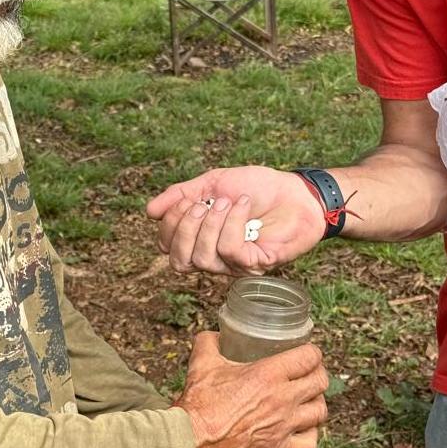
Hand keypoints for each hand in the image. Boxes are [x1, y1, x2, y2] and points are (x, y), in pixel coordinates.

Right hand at [146, 166, 324, 274]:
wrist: (296, 192)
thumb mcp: (213, 182)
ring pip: (203, 258)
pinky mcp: (254, 265)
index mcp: (199, 237)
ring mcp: (233, 264)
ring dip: (212, 224)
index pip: (167, 246)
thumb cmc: (258, 188)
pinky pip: (230, 251)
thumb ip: (181, 194)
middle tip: (203, 204)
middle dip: (185, 228)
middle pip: (179, 261)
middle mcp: (213, 256)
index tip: (186, 201)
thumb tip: (150, 211)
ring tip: (228, 202)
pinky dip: (233, 223)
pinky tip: (244, 207)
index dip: (170, 224)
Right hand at [176, 332, 327, 447]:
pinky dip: (310, 436)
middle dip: (318, 375)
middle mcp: (282, 399)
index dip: (312, 353)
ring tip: (308, 401)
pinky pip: (309, 444)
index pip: (309, 357)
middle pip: (320, 382)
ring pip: (320, 412)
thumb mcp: (202, 363)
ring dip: (317, 404)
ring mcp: (283, 425)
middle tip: (309, 374)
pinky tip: (302, 430)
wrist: (191, 441)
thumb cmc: (198, 403)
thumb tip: (214, 336)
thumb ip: (209, 343)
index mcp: (268, 374)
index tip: (308, 354)